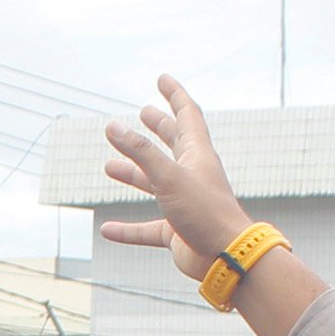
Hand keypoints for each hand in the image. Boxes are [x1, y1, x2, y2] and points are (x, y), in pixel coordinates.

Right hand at [95, 75, 253, 276]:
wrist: (226, 256)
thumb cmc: (205, 212)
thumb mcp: (168, 176)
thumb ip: (140, 152)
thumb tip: (112, 126)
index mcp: (197, 155)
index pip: (187, 115)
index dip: (174, 95)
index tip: (162, 78)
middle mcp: (192, 175)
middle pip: (174, 144)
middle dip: (158, 127)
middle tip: (144, 113)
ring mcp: (185, 203)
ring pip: (156, 184)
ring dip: (135, 174)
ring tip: (110, 167)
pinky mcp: (177, 231)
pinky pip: (148, 228)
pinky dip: (128, 229)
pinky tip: (107, 229)